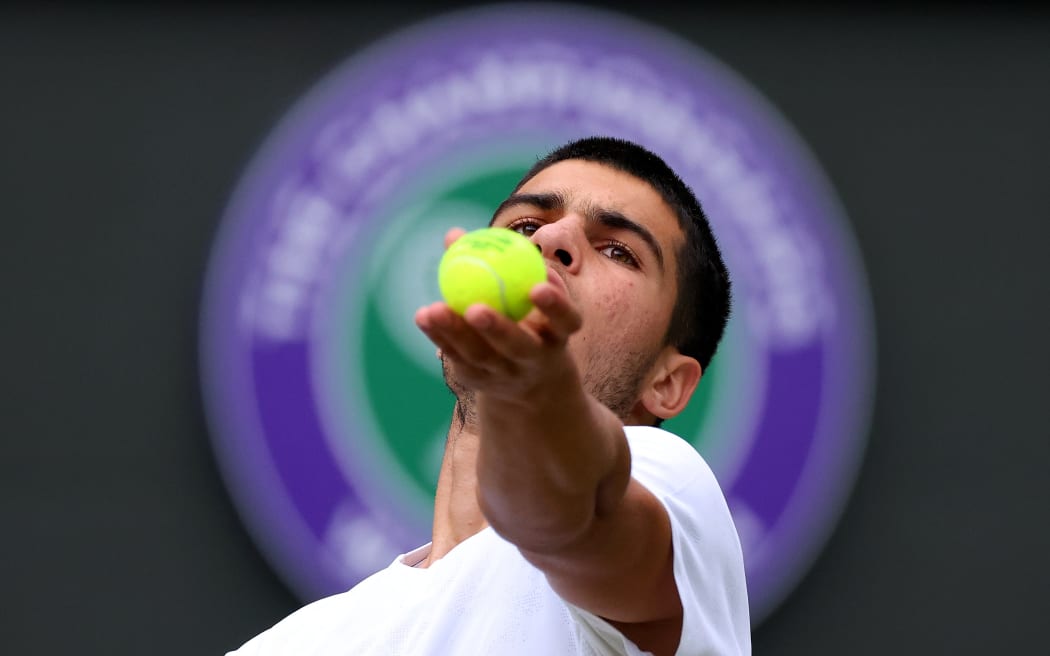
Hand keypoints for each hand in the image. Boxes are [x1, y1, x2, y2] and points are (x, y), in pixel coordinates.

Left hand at [415, 228, 583, 402]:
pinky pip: (459, 359)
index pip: (567, 321)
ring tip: (433, 309)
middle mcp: (537, 359)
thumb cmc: (530, 316)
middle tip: (475, 308)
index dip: (556, 307)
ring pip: (482, 356)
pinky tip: (423, 318)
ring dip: (457, 333)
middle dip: (499, 329)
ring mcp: (508, 374)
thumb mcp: (527, 292)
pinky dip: (441, 337)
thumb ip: (503, 262)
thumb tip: (455, 234)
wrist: (530, 377)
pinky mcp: (482, 382)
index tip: (537, 287)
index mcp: (559, 334)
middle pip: (520, 347)